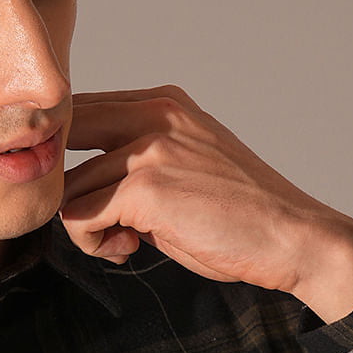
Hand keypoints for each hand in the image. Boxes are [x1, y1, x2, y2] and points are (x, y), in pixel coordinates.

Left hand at [59, 86, 352, 322]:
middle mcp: (153, 114)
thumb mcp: (185, 166)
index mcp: (163, 103)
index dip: (69, 159)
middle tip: (98, 220)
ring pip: (66, 187)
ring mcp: (147, 149)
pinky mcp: (143, 189)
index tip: (96, 197)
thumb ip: (137, 160)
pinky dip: (94, 243)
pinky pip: (78, 218)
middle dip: (65, 187)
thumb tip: (80, 184)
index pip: (80, 112)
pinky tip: (129, 249)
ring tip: (126, 241)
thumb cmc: (241, 216)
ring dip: (85, 225)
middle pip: (59, 139)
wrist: (293, 237)